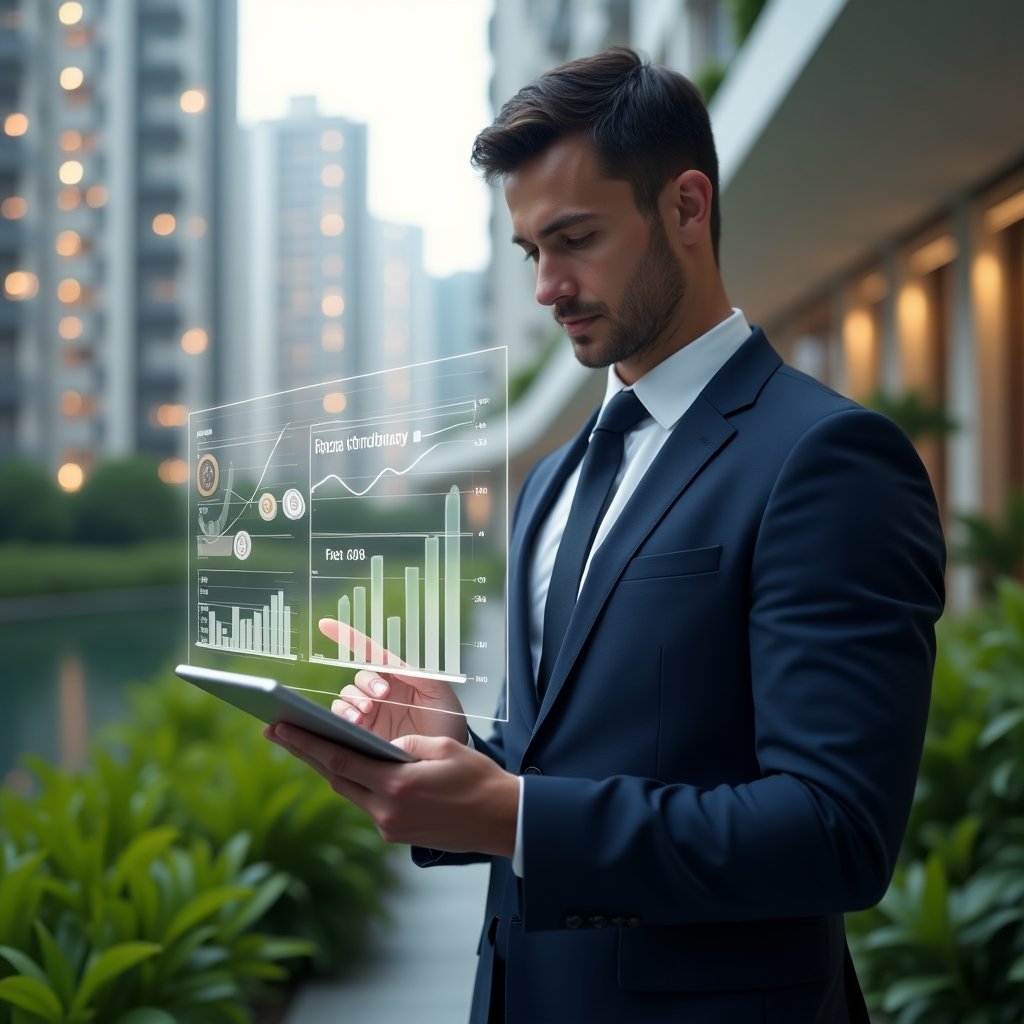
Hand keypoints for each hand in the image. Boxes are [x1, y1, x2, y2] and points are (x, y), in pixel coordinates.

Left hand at [264, 725, 517, 855]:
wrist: (502, 820)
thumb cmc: (477, 778)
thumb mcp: (443, 747)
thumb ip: (406, 744)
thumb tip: (382, 746)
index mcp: (398, 786)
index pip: (340, 761)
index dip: (306, 743)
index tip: (279, 727)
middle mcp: (387, 811)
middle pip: (334, 778)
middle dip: (303, 752)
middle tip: (274, 730)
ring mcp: (390, 827)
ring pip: (347, 792)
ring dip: (326, 768)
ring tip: (302, 744)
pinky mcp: (396, 834)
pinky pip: (365, 803)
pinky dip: (351, 782)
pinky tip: (342, 766)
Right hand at [319, 618, 467, 744]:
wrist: (443, 757)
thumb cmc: (446, 720)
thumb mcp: (440, 693)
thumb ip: (420, 675)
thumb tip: (394, 665)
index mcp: (397, 676)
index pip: (370, 653)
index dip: (347, 637)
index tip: (325, 625)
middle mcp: (379, 692)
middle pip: (359, 679)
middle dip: (366, 685)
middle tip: (381, 697)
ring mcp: (369, 713)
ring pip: (346, 698)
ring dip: (351, 703)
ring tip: (366, 714)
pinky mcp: (362, 733)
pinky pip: (340, 720)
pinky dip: (341, 718)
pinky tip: (354, 725)